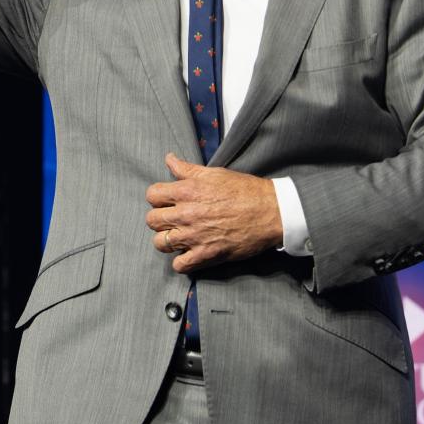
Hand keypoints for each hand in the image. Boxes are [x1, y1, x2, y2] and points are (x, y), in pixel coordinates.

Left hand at [146, 153, 282, 272]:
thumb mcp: (214, 173)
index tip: (167, 201)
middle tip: (172, 220)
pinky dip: (182, 262)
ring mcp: (195, 236)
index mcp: (187, 191)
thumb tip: (169, 159)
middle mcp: (186, 214)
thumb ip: (187, 169)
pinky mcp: (207, 254)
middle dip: (160, 219)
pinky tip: (189, 254)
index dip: (158, 198)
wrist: (271, 212)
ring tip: (179, 237)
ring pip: (160, 243)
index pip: (152, 195)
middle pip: (152, 220)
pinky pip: (180, 265)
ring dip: (167, 241)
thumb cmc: (245, 190)